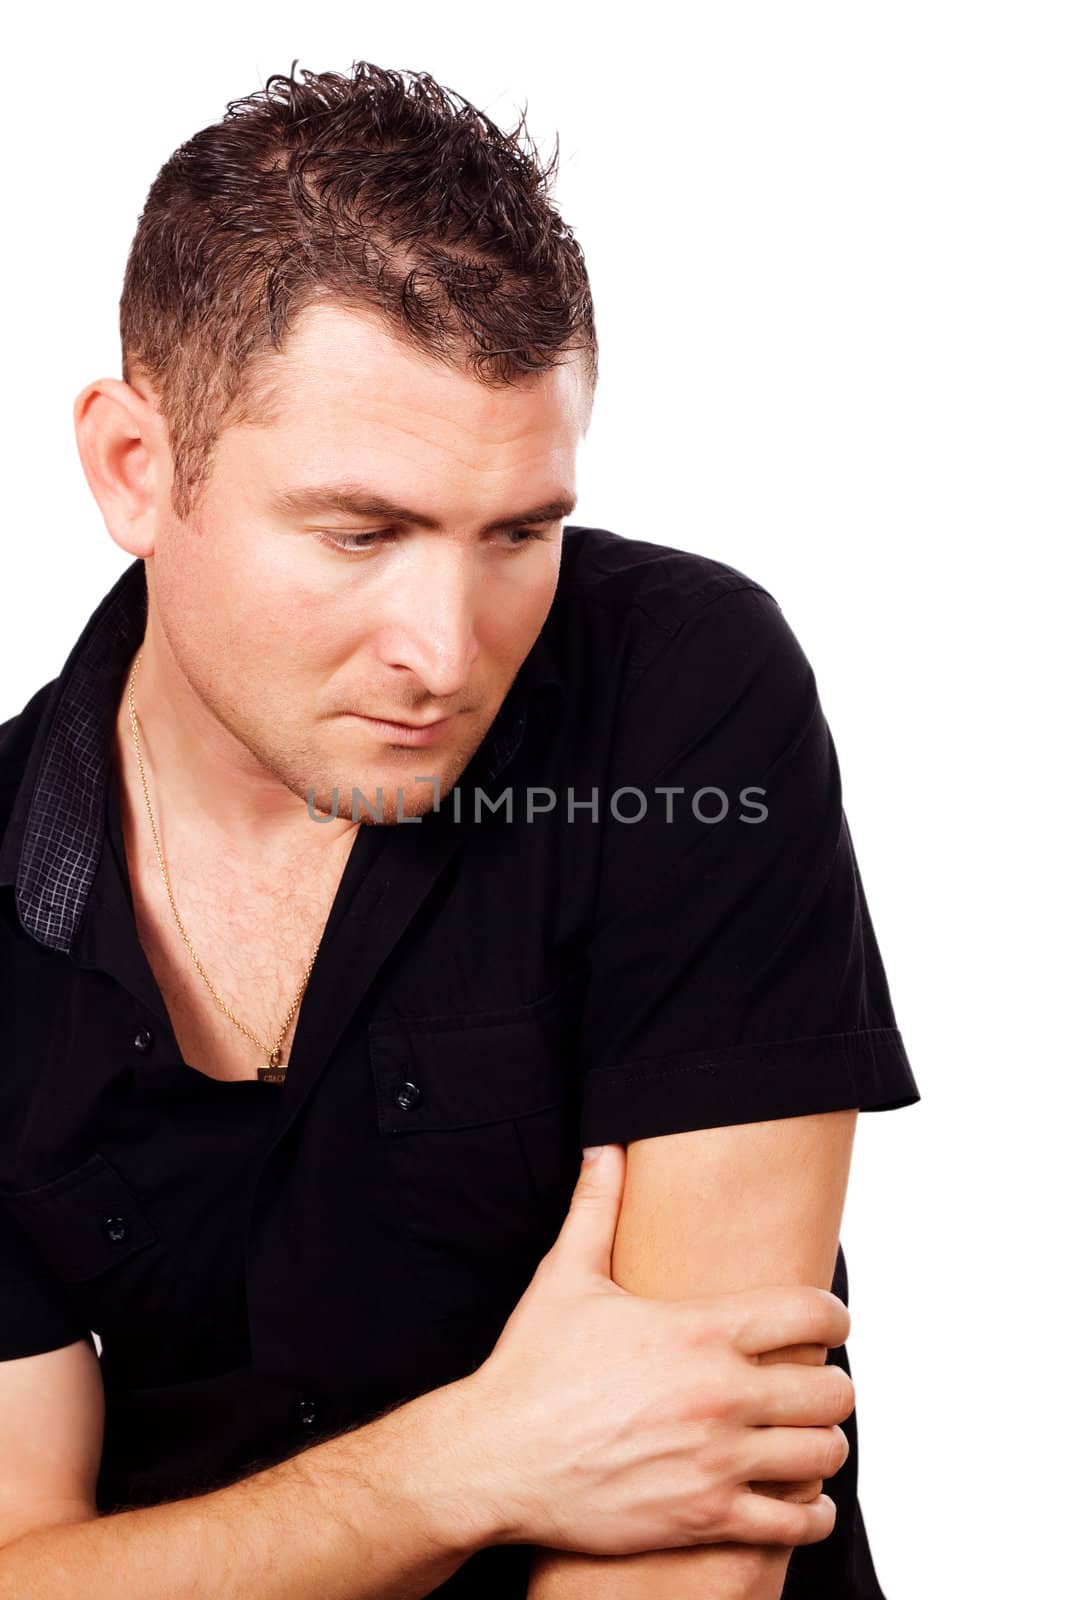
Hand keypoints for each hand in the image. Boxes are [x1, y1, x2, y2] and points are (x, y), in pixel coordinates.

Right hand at [458, 1143, 852, 1555]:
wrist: (495, 1459)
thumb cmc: (531, 1367)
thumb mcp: (564, 1276)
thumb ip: (597, 1206)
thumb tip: (605, 1147)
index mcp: (697, 1331)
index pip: (811, 1313)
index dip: (834, 1316)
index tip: (830, 1323)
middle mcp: (718, 1395)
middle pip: (831, 1390)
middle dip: (832, 1386)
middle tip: (816, 1386)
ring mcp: (716, 1461)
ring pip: (823, 1455)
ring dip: (824, 1446)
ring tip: (808, 1439)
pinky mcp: (705, 1519)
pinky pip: (794, 1525)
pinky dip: (809, 1515)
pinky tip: (799, 1501)